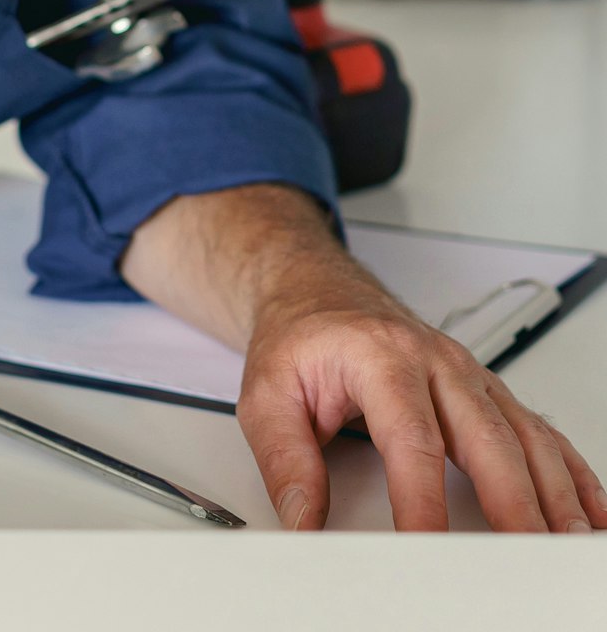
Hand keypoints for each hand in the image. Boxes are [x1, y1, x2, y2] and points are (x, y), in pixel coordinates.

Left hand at [238, 255, 606, 532]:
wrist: (315, 288)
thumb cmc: (299, 336)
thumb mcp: (267, 394)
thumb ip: (286, 463)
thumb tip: (304, 523)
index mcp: (382, 356)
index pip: (412, 439)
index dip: (423, 501)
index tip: (427, 548)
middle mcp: (434, 361)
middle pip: (487, 437)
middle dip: (514, 502)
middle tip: (526, 555)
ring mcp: (466, 373)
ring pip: (522, 434)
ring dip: (552, 491)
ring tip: (568, 540)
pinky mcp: (482, 388)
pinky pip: (535, 428)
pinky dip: (567, 470)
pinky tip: (584, 508)